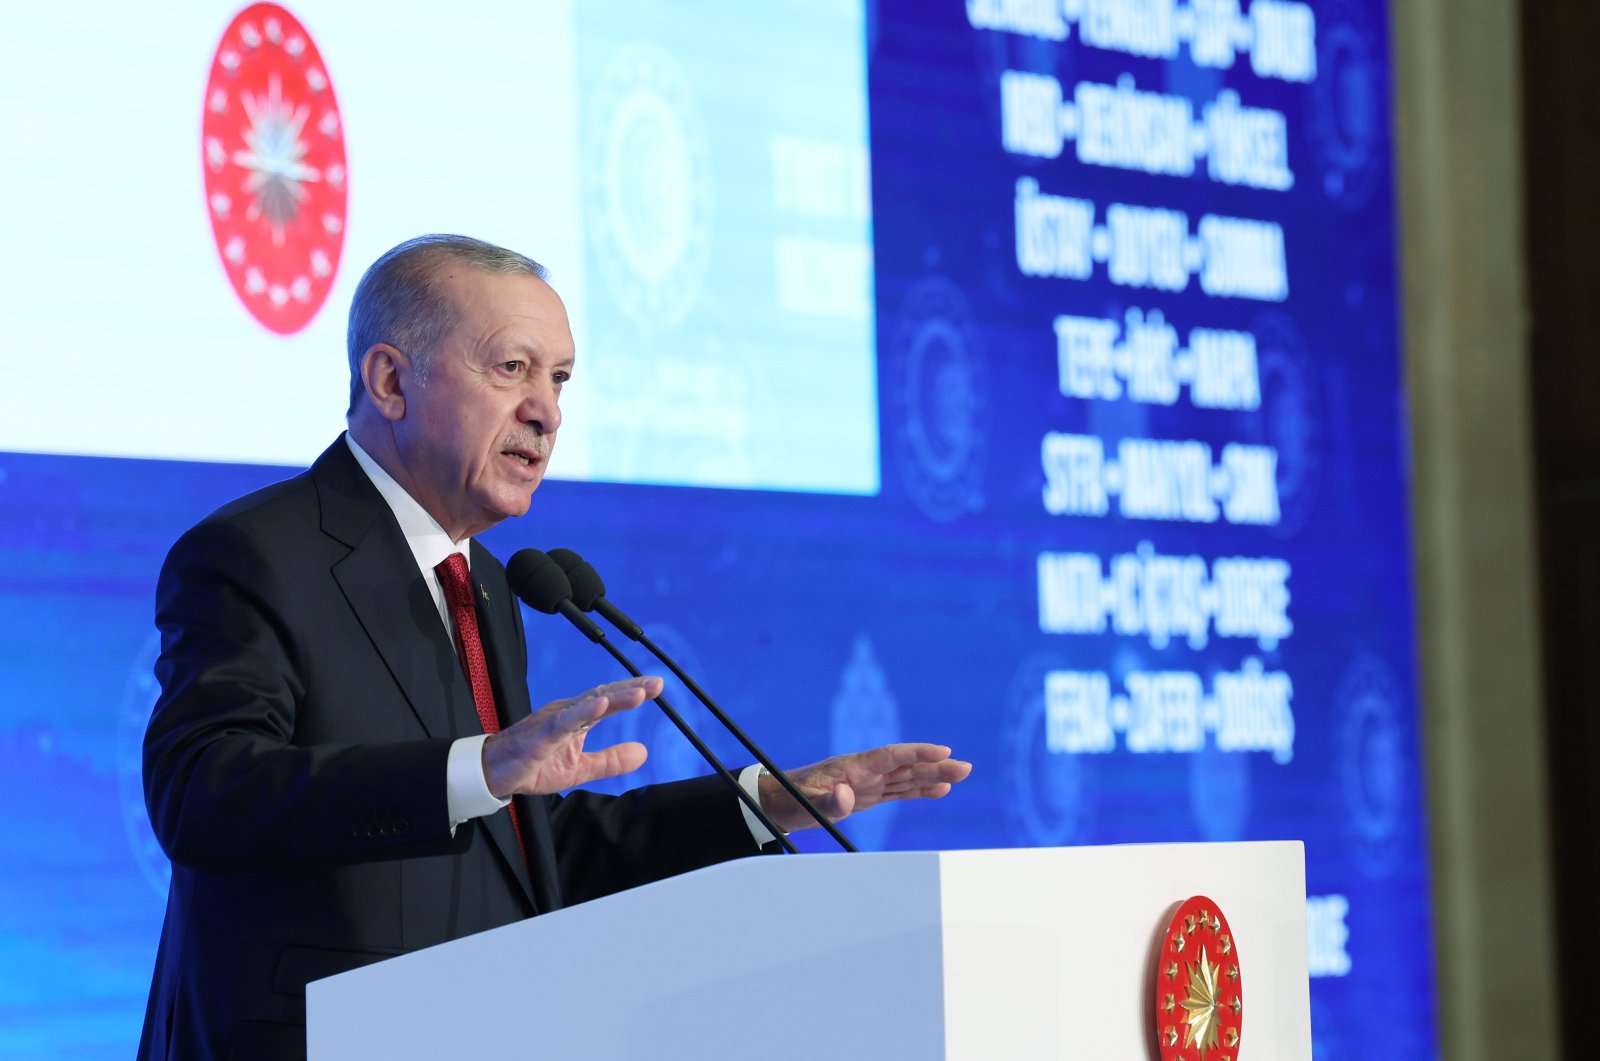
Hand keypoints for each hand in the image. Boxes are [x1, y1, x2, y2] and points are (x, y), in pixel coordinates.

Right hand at [481, 676, 660, 797]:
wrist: (494, 775)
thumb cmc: (533, 765)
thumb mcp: (580, 769)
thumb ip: (611, 760)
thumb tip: (643, 753)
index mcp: (576, 718)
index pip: (609, 701)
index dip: (632, 693)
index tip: (657, 687)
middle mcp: (566, 713)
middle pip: (602, 696)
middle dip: (629, 690)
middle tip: (656, 684)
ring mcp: (552, 721)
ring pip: (586, 705)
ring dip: (613, 698)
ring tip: (638, 694)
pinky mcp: (540, 735)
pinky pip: (563, 722)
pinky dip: (581, 712)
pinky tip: (599, 706)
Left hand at [758, 743, 972, 833]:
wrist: (777, 801)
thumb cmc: (789, 799)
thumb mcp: (805, 803)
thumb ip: (828, 801)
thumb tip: (848, 797)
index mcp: (852, 767)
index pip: (891, 756)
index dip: (917, 752)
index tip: (943, 750)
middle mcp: (864, 771)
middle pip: (906, 765)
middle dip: (936, 764)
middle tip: (966, 767)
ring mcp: (867, 783)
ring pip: (907, 777)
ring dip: (933, 776)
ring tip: (961, 775)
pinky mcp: (867, 795)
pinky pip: (899, 791)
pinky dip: (920, 789)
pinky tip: (939, 790)